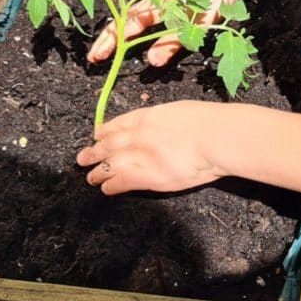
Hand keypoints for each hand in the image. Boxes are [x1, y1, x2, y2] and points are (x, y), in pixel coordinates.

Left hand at [79, 99, 229, 195]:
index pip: (121, 123)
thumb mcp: (187, 111)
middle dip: (95, 151)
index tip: (97, 135)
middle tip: (83, 158)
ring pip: (110, 164)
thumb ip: (170, 120)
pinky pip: (122, 182)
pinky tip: (105, 188)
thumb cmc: (214, 124)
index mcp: (150, 116)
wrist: (218, 139)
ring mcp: (141, 156)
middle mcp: (139, 135)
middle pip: (110, 144)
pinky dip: (111, 185)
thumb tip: (168, 126)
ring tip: (90, 177)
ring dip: (98, 171)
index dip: (106, 130)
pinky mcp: (147, 176)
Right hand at [89, 0, 231, 72]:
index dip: (116, 41)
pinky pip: (136, 17)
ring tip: (100, 52)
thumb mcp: (196, 25)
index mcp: (158, 3)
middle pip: (122, 20)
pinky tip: (120, 39)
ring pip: (127, 18)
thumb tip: (151, 62)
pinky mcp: (159, 6)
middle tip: (93, 59)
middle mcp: (152, 1)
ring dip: (113, 35)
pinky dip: (124, 29)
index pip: (130, 24)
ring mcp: (154, 2)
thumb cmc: (212, 3)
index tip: (101, 57)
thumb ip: (173, 42)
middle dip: (107, 39)